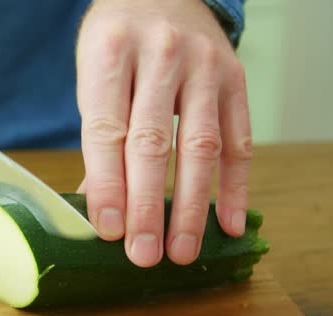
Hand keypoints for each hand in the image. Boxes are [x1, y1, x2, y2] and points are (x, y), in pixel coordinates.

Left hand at [75, 0, 251, 266]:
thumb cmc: (116, 44)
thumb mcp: (93, 76)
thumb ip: (99, 137)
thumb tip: (100, 209)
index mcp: (109, 54)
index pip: (108, 130)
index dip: (108, 185)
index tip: (108, 230)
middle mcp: (160, 55)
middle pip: (153, 143)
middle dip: (148, 206)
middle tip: (143, 254)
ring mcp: (204, 66)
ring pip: (200, 146)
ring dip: (192, 206)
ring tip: (182, 252)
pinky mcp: (236, 78)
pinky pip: (240, 140)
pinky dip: (235, 186)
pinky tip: (227, 224)